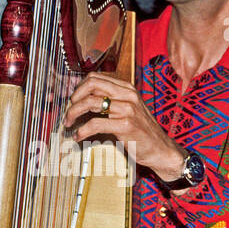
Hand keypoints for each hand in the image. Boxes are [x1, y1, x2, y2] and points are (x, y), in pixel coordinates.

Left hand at [63, 73, 184, 182]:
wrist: (161, 149)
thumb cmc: (142, 132)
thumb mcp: (128, 110)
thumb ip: (110, 103)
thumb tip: (83, 102)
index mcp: (126, 88)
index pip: (95, 78)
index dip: (79, 88)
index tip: (72, 101)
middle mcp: (127, 95)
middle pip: (91, 85)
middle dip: (74, 98)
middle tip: (68, 111)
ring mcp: (127, 109)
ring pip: (90, 103)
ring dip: (73, 113)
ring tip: (69, 124)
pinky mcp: (125, 125)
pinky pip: (95, 124)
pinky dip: (82, 131)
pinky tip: (79, 136)